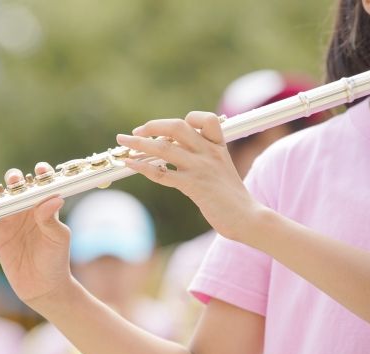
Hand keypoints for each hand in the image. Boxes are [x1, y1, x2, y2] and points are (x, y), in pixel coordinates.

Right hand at [0, 163, 73, 304]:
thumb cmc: (56, 260)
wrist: (43, 287)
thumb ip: (51, 219)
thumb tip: (55, 197)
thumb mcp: (58, 238)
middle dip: (13, 180)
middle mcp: (25, 210)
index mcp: (43, 207)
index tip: (40, 170)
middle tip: (14, 182)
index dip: (40, 174)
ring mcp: (10, 221)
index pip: (41, 185)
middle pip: (15, 187)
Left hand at [117, 112, 264, 241]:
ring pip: (164, 148)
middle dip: (152, 126)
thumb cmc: (232, 198)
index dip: (187, 119)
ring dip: (139, 144)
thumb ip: (204, 158)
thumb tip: (176, 153)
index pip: (205, 119)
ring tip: (122, 142)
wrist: (247, 217)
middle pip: (177, 127)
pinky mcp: (193, 186)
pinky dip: (142, 167)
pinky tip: (130, 164)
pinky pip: (162, 173)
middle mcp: (209, 153)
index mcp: (219, 147)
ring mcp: (201, 168)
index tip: (169, 129)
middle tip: (136, 132)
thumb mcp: (222, 170)